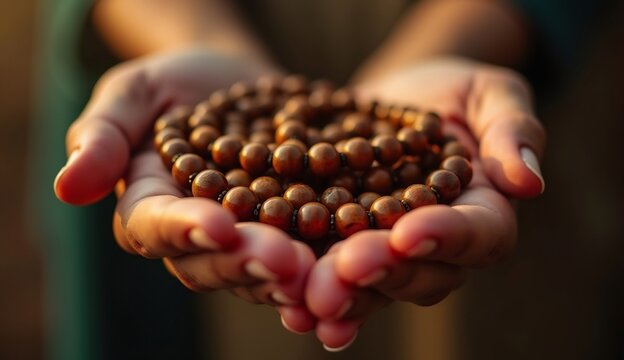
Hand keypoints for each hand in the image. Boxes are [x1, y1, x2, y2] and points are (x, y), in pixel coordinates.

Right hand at [53, 48, 315, 330]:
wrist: (238, 83)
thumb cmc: (177, 85)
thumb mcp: (135, 94)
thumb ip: (103, 135)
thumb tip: (67, 186)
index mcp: (152, 210)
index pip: (158, 228)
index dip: (186, 230)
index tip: (218, 226)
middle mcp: (200, 239)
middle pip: (218, 262)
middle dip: (250, 262)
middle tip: (285, 260)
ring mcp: (251, 239)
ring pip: (267, 270)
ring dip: (297, 275)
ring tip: (325, 272)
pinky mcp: (294, 231)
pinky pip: (312, 252)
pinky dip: (332, 263)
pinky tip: (359, 267)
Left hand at [305, 57, 545, 349]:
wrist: (393, 99)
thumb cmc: (452, 92)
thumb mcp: (490, 94)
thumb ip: (512, 129)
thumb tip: (528, 181)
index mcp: (484, 212)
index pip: (478, 234)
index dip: (446, 237)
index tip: (408, 233)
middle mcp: (437, 246)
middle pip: (420, 273)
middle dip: (383, 272)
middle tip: (347, 270)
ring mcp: (388, 252)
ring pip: (373, 286)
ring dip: (343, 296)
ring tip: (311, 300)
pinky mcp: (345, 246)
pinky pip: (331, 275)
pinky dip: (311, 290)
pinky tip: (289, 307)